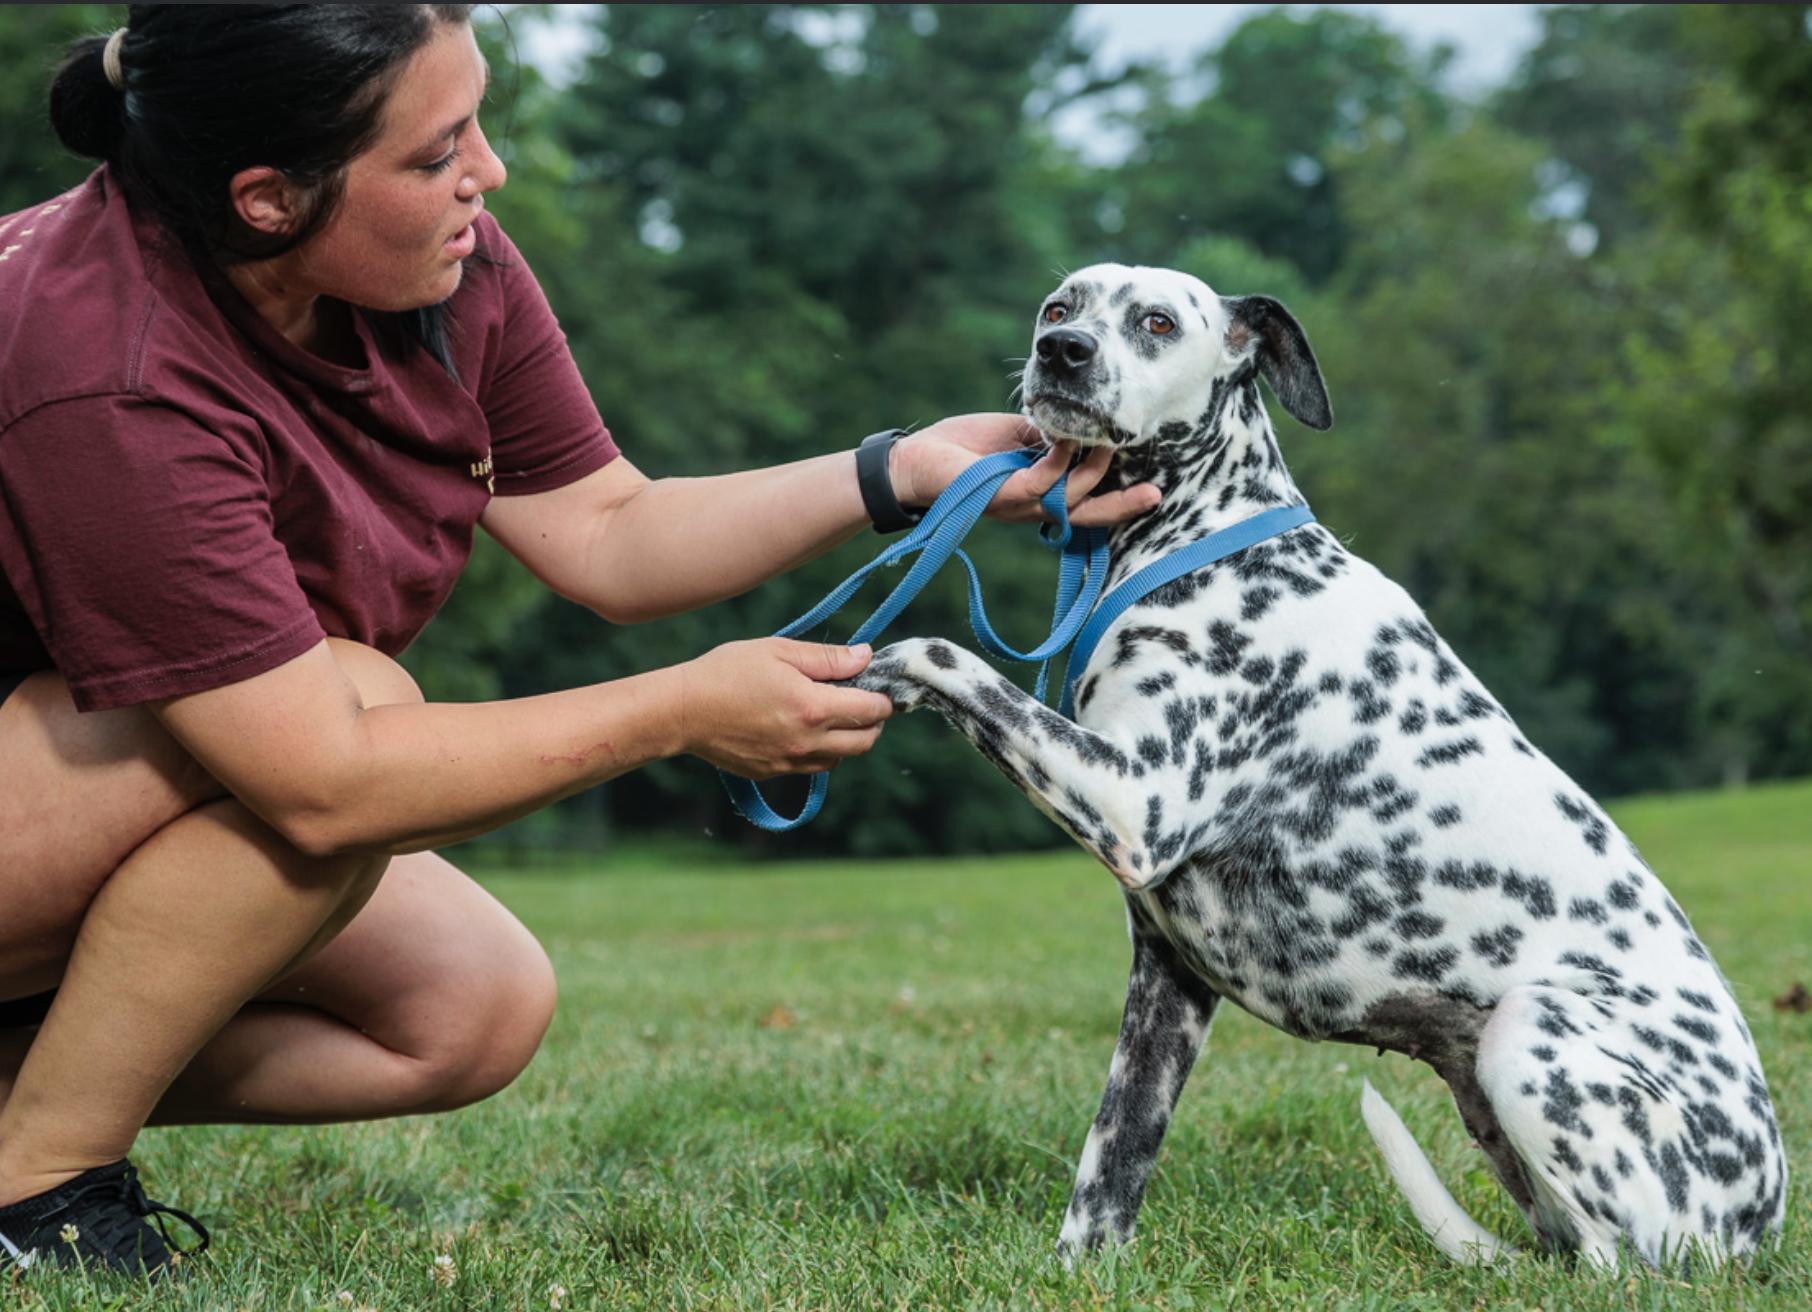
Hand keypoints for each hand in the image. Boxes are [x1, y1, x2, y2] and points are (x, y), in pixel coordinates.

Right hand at [674, 638, 894, 778]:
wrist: (682, 711)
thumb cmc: (727, 672)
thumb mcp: (778, 651)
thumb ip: (827, 658)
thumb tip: (865, 657)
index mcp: (813, 708)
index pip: (872, 711)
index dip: (883, 698)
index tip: (878, 686)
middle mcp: (807, 741)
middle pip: (864, 742)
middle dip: (873, 723)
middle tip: (862, 702)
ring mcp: (789, 761)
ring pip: (840, 759)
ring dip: (848, 740)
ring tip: (832, 715)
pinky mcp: (773, 772)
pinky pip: (811, 767)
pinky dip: (820, 751)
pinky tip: (804, 729)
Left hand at [891, 413, 1161, 527]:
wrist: (913, 462)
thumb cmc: (960, 449)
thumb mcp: (1013, 436)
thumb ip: (1044, 435)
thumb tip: (1075, 423)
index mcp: (1038, 493)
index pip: (1085, 500)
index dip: (1116, 496)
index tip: (1150, 483)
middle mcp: (1032, 506)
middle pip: (1088, 514)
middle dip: (1122, 506)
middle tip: (1155, 494)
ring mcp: (1018, 504)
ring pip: (1071, 498)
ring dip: (1093, 471)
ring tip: (1108, 442)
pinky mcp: (1002, 495)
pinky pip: (1042, 483)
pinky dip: (1060, 461)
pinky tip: (1067, 439)